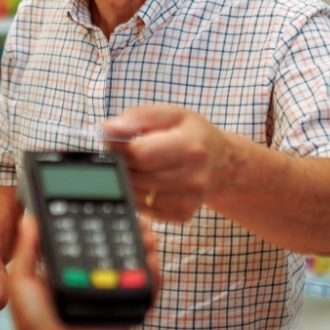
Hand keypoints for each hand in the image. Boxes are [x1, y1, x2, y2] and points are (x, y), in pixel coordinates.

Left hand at [8, 215, 160, 329]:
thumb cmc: (33, 323)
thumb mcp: (23, 279)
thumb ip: (28, 249)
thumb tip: (29, 217)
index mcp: (72, 269)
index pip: (92, 240)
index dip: (105, 223)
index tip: (113, 207)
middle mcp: (94, 279)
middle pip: (119, 249)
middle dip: (132, 232)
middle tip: (139, 221)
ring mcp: (111, 294)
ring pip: (135, 266)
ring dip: (145, 248)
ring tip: (148, 237)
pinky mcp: (125, 310)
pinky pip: (145, 292)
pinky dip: (153, 277)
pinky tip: (152, 263)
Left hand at [104, 105, 230, 223]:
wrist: (222, 163)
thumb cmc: (192, 134)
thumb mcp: (170, 115)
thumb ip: (137, 118)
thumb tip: (107, 129)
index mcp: (191, 146)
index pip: (141, 154)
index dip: (118, 149)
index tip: (110, 142)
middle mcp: (195, 176)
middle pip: (137, 177)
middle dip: (121, 165)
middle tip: (120, 155)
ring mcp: (190, 200)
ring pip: (137, 195)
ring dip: (126, 181)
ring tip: (133, 167)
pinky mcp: (183, 215)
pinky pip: (146, 210)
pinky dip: (137, 197)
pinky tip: (144, 183)